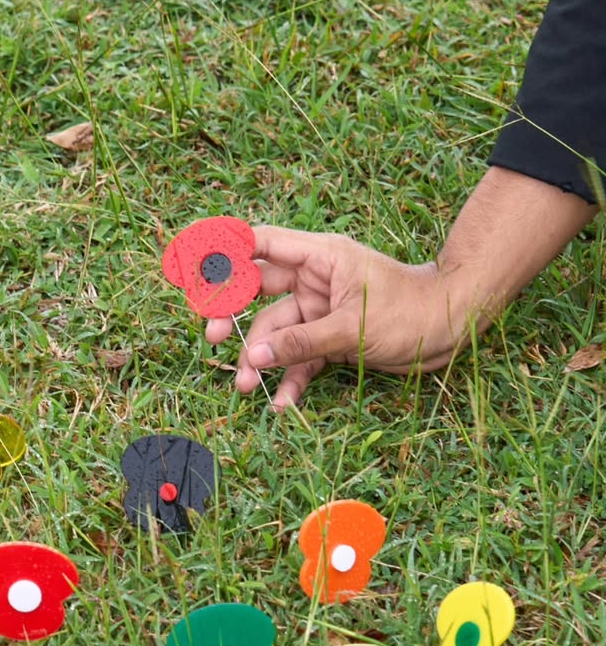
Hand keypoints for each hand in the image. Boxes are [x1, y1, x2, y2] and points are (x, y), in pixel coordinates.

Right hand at [205, 227, 469, 408]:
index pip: (260, 243)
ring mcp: (319, 310)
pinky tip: (281, 402)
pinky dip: (288, 379)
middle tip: (213, 339)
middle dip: (232, 317)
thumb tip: (254, 357)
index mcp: (319, 257)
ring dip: (259, 360)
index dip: (224, 253)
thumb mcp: (350, 327)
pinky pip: (299, 358)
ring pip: (275, 333)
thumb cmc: (410, 311)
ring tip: (244, 387)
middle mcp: (314, 280)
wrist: (452, 329)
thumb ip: (299, 342)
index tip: (194, 270)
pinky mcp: (329, 339)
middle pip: (257, 293)